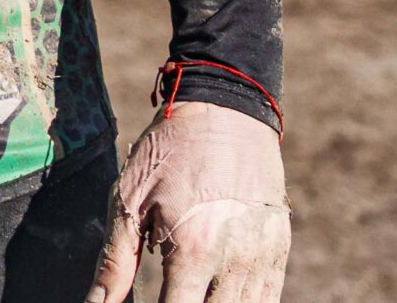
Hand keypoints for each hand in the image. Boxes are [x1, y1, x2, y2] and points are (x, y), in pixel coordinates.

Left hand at [88, 101, 288, 302]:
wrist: (225, 113)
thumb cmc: (169, 154)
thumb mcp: (130, 200)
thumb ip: (115, 260)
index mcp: (194, 251)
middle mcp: (236, 261)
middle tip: (168, 294)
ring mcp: (264, 258)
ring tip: (187, 291)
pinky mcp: (280, 251)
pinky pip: (268, 298)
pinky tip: (216, 294)